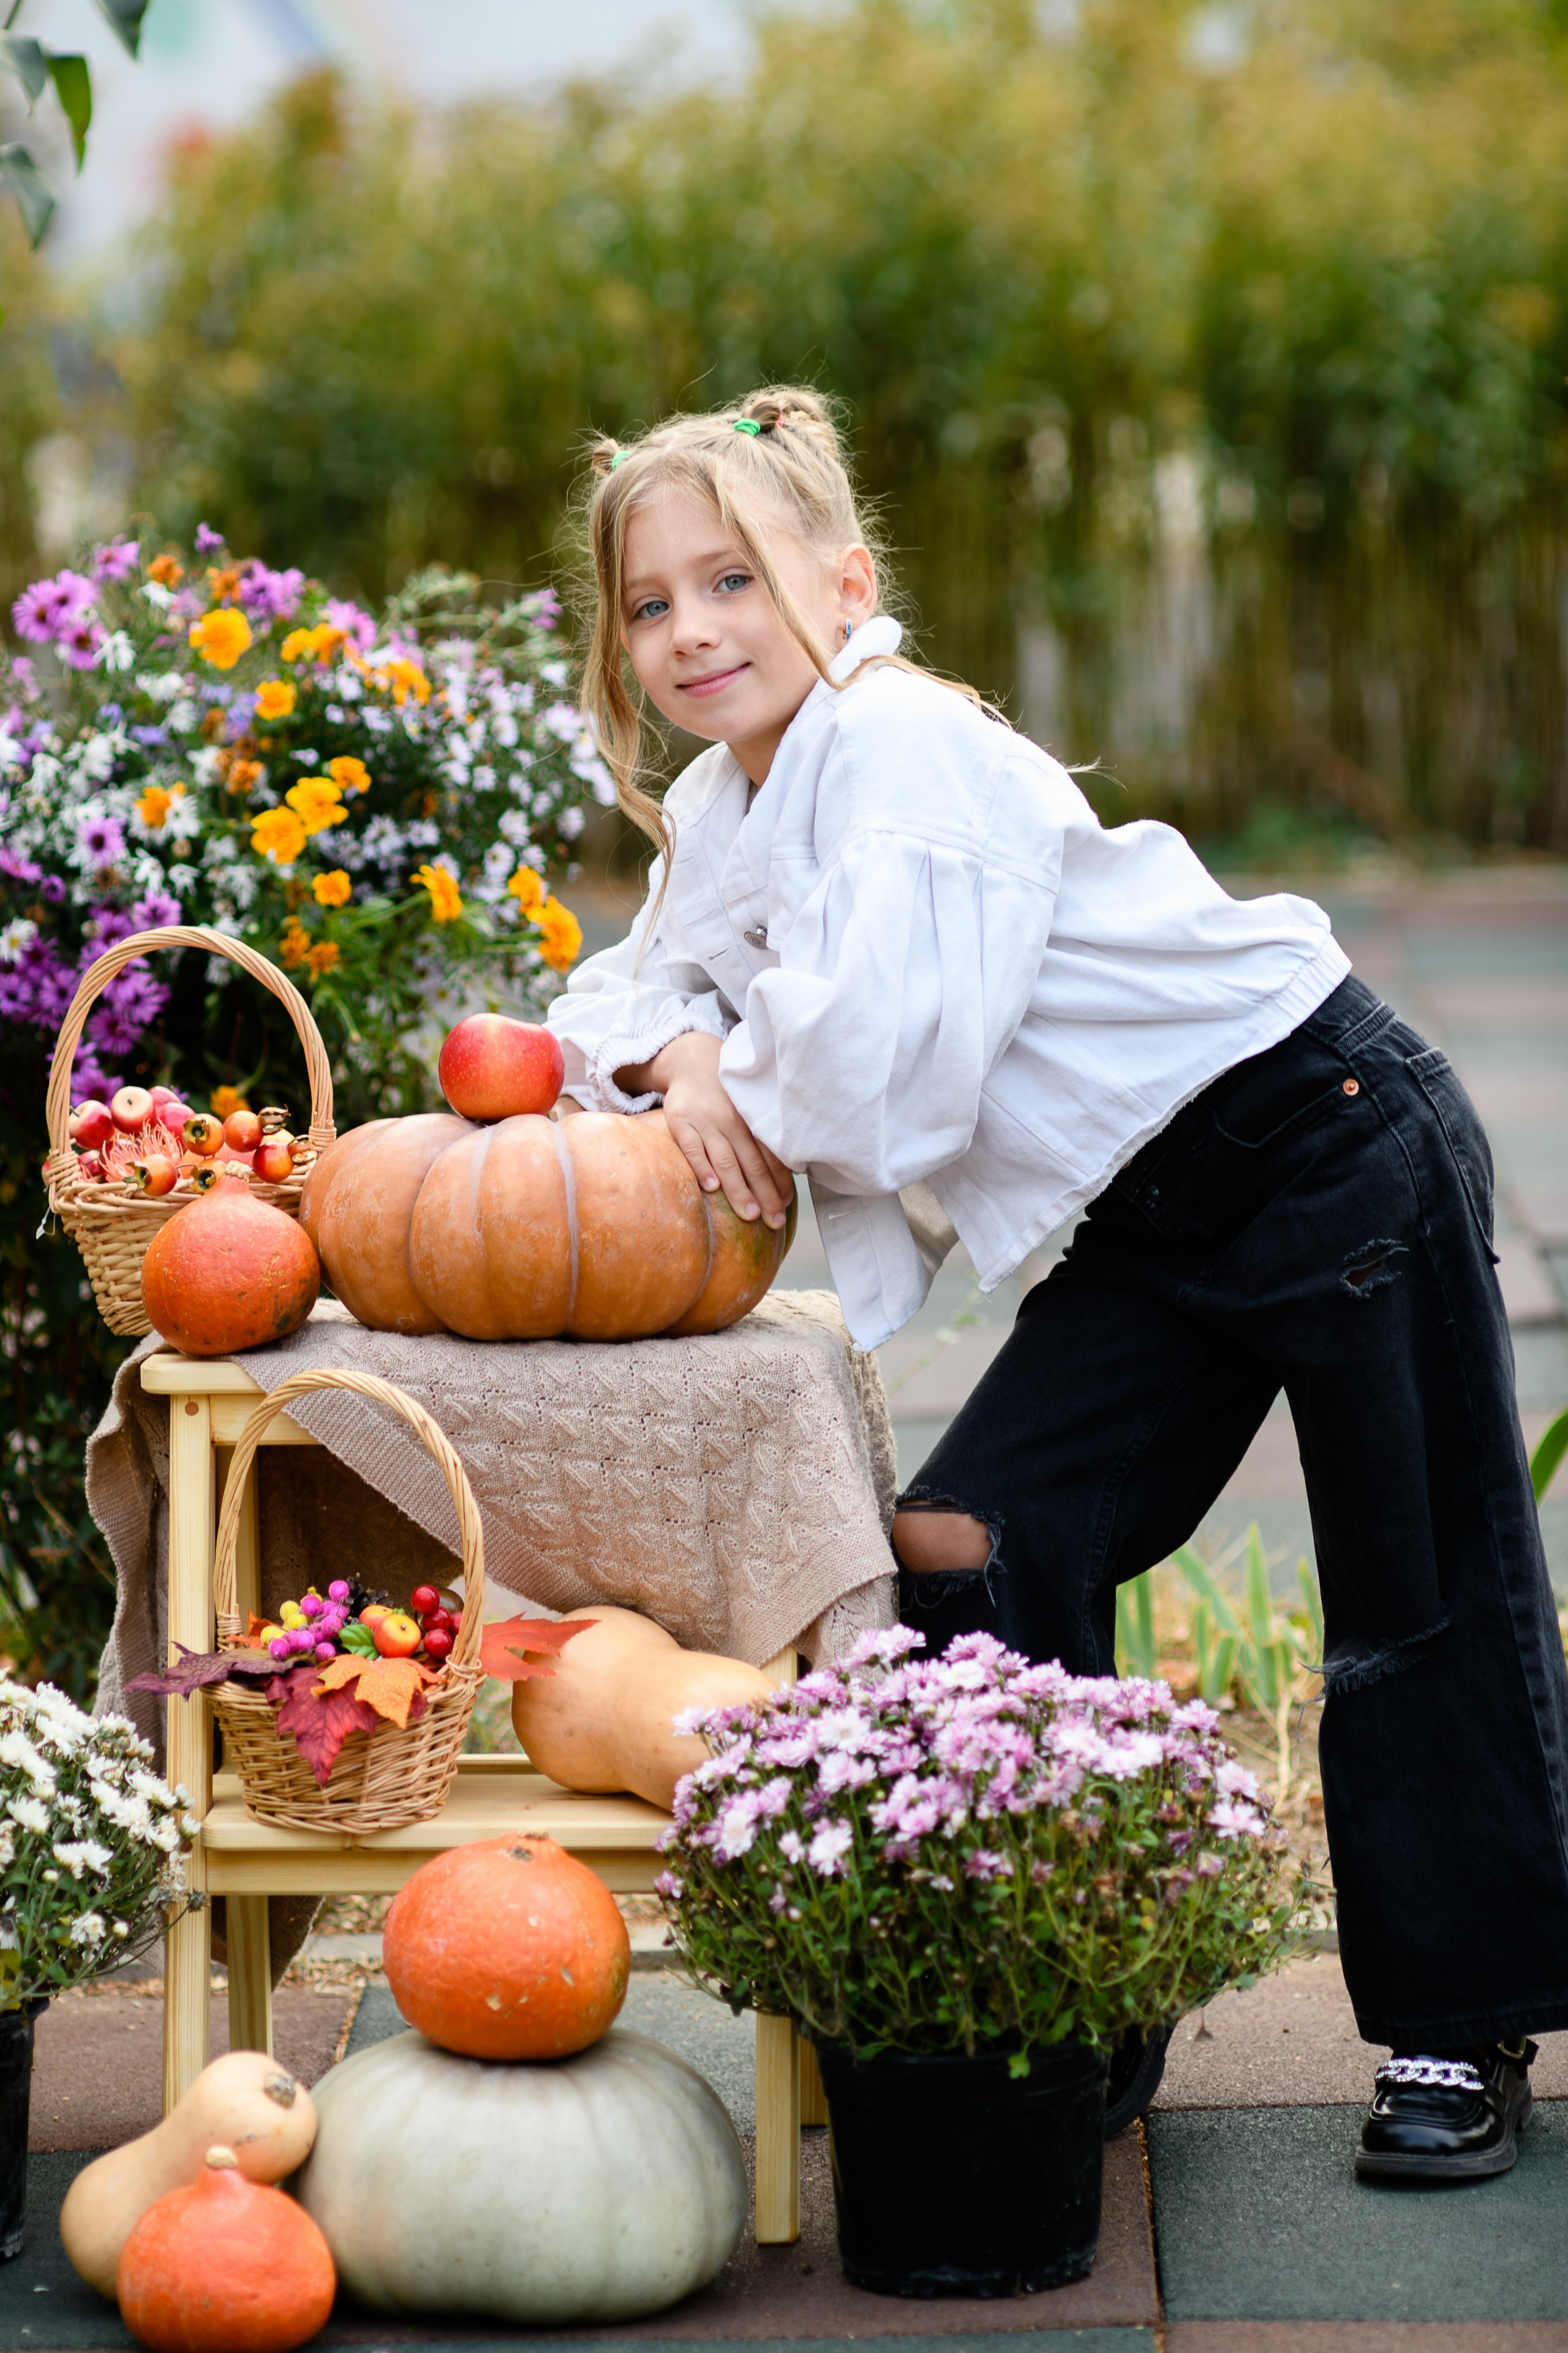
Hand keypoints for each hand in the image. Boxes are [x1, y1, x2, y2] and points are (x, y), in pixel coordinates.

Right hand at [615, 1032, 791, 1227]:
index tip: (787, 1206)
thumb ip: (760, 1136)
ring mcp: (705, 1121)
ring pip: (725, 1160)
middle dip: (765, 1195)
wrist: (691, 1061)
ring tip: (750, 1214)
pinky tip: (711, 1188)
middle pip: (752, 1163)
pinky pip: (691, 1147)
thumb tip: (786, 1173)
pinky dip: (701, 1167)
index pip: (771, 1156)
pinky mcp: (679, 1122)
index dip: (781, 1183)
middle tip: (774, 1221)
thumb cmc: (725, 1094)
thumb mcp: (747, 1107)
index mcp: (752, 1119)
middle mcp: (731, 1120)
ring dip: (738, 1189)